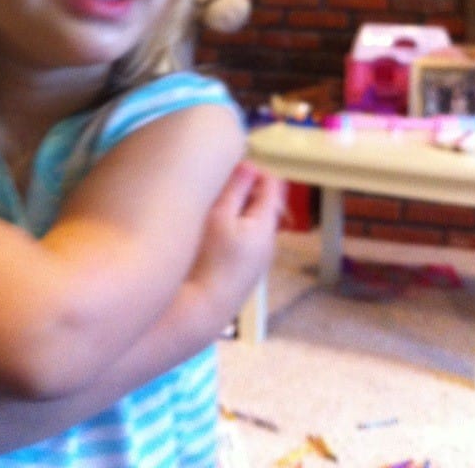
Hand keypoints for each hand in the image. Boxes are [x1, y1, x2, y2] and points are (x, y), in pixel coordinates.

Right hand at [187, 161, 283, 320]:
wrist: (202, 309)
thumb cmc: (208, 260)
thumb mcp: (218, 216)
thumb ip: (235, 188)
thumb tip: (249, 164)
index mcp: (265, 223)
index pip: (272, 183)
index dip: (251, 170)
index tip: (227, 170)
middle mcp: (268, 241)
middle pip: (262, 202)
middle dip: (241, 190)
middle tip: (215, 188)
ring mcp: (258, 258)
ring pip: (251, 221)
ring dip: (234, 210)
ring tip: (209, 211)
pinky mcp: (246, 271)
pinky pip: (244, 239)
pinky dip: (231, 229)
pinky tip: (209, 236)